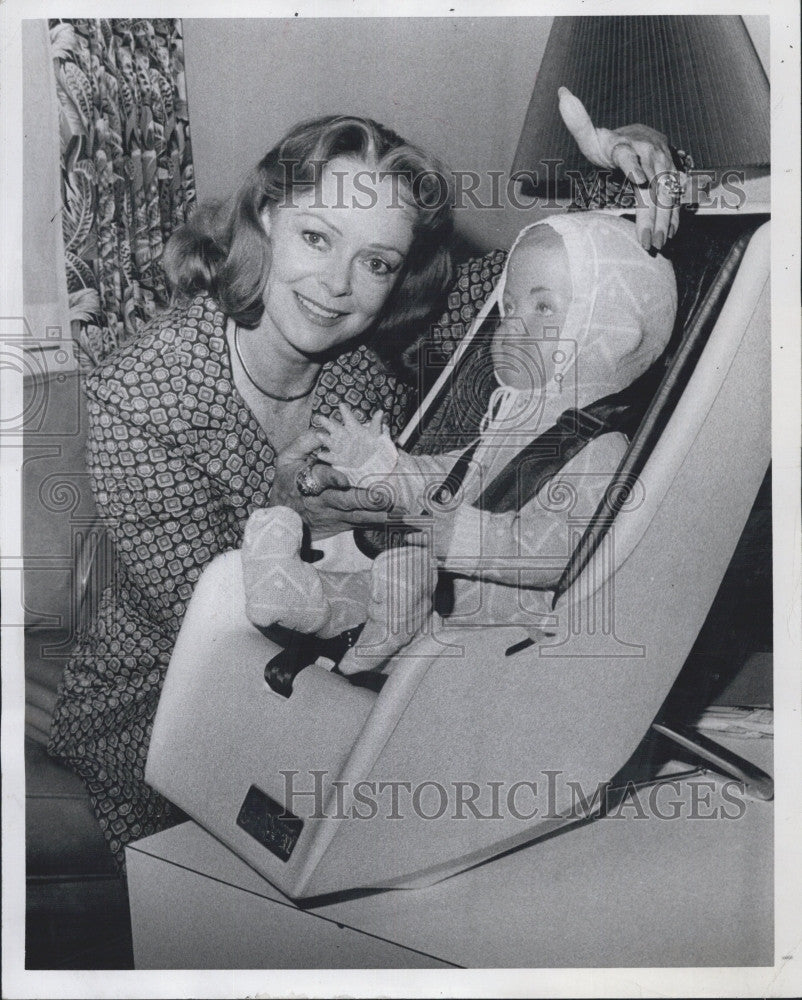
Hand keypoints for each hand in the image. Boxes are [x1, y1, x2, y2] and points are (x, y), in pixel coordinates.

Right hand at [269, 428, 393, 539]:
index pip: (321, 478)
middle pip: (344, 502)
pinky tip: (390, 519)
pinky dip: (375, 522)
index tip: (344, 479)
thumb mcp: (287, 459)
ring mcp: (332, 515)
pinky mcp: (340, 525)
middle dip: (364, 500)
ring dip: (375, 514)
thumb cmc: (286, 482)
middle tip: (382, 496)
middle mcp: (321, 501)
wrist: (282, 517)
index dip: (332, 478)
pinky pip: (359, 524)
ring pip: (355, 516)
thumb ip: (304, 443)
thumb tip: (322, 430)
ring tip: (392, 510)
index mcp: (307, 482)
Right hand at [317, 405, 395, 481]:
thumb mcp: (375, 434)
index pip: (348, 418)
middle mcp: (344, 435)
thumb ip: (376, 423)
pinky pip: (331, 457)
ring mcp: (340, 447)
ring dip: (324, 438)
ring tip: (319, 434)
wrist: (370, 461)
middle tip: (320, 417)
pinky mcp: (339, 459)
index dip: (345, 412)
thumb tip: (381, 411)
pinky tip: (320, 454)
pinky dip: (326, 456)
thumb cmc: (373, 444)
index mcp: (353, 428)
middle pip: (334, 428)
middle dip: (327, 423)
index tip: (341, 405)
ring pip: (330, 442)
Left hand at [558, 86, 681, 250]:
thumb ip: (578, 122)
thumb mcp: (592, 136)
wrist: (640, 138)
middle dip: (650, 214)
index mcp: (626, 145)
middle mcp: (649, 153)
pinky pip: (677, 197)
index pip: (628, 155)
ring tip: (656, 243)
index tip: (637, 179)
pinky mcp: (674, 176)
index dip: (633, 165)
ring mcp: (665, 165)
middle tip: (645, 241)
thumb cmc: (610, 143)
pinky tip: (669, 235)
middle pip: (652, 184)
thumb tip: (562, 94)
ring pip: (668, 193)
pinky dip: (674, 216)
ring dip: (664, 220)